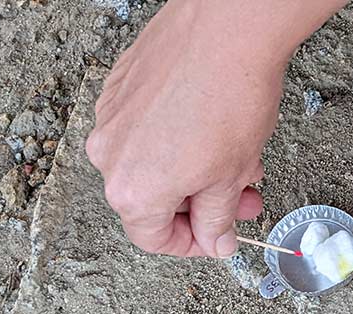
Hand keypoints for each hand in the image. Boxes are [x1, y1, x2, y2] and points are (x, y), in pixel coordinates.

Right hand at [87, 0, 346, 256]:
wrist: (227, 31)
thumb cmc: (231, 99)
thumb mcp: (230, 178)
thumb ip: (217, 219)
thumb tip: (215, 243)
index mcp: (134, 190)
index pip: (153, 237)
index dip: (192, 243)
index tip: (217, 236)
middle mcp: (110, 155)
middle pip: (154, 199)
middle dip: (203, 203)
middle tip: (242, 197)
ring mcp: (111, 117)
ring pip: (154, 162)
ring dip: (195, 170)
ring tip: (238, 156)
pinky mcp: (120, 86)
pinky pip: (148, 127)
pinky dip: (179, 138)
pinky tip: (213, 126)